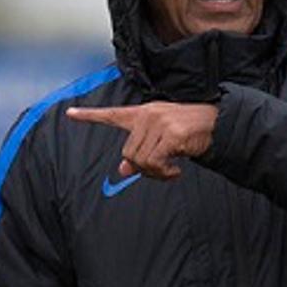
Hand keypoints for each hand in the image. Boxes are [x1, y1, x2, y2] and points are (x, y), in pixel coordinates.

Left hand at [66, 102, 216, 179]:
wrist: (217, 124)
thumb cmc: (190, 133)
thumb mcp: (162, 142)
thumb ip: (141, 153)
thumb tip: (123, 170)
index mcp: (143, 113)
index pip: (112, 114)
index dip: (89, 115)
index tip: (69, 113)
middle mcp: (148, 115)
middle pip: (128, 153)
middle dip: (143, 168)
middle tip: (162, 170)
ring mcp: (159, 123)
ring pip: (140, 161)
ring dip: (156, 173)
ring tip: (171, 169)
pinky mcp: (171, 134)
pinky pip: (155, 163)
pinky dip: (164, 173)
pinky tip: (176, 170)